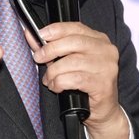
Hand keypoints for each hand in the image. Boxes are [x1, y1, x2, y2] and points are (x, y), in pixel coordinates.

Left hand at [30, 22, 128, 138]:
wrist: (103, 112)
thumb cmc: (85, 85)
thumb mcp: (67, 62)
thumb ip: (51, 48)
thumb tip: (31, 35)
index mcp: (100, 41)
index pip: (76, 27)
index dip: (56, 30)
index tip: (40, 35)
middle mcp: (107, 51)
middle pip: (73, 42)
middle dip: (51, 49)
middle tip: (39, 58)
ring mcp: (107, 67)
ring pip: (71, 62)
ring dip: (54, 71)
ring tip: (49, 80)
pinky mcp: (103, 84)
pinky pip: (74, 79)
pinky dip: (60, 83)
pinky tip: (57, 87)